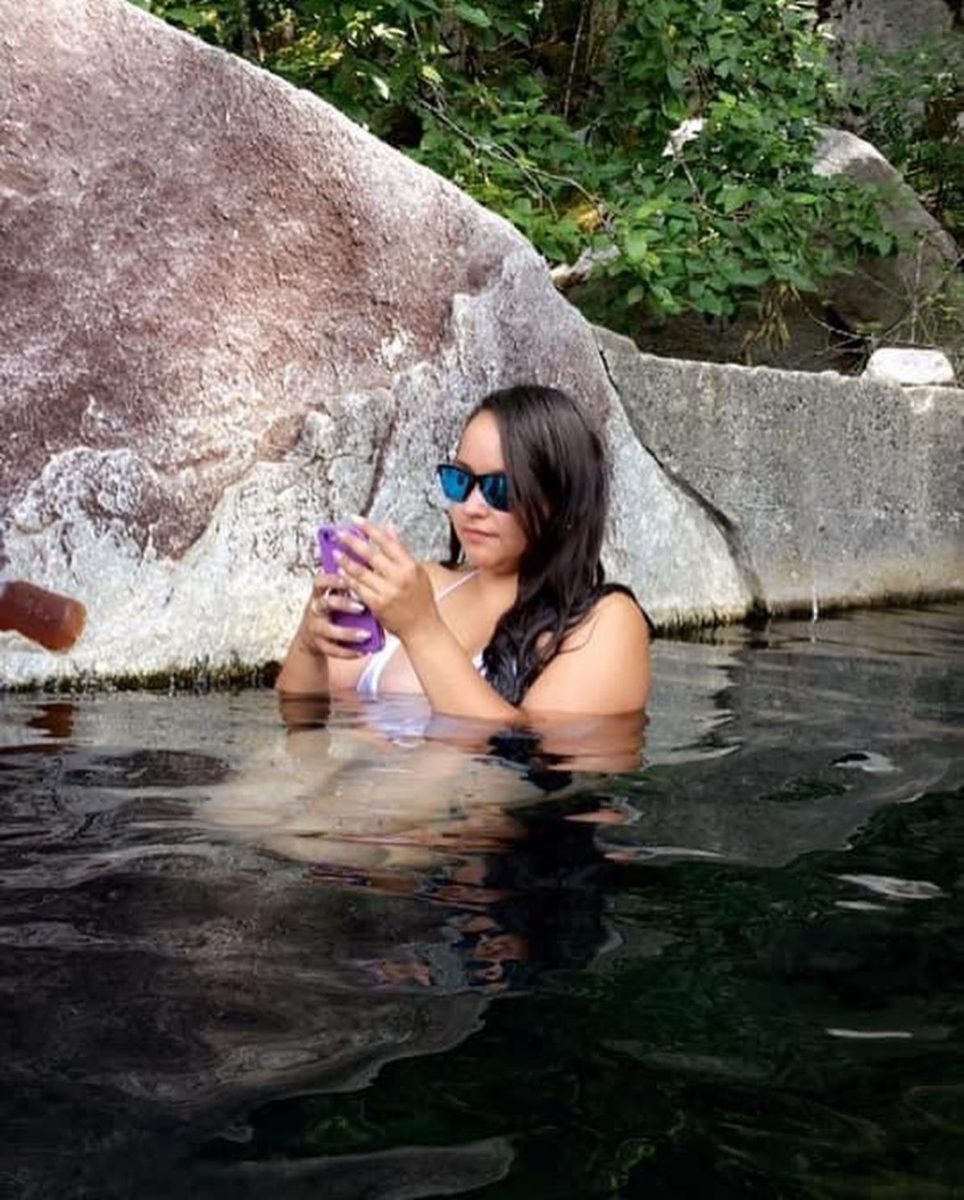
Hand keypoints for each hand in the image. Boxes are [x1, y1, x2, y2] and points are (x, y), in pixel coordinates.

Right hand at [297, 571, 372, 659]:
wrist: (309, 637)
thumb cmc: (328, 612)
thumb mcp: (332, 597)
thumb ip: (346, 589)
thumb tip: (371, 579)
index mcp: (318, 595)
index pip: (320, 581)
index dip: (332, 579)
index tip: (348, 578)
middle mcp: (314, 610)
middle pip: (326, 603)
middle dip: (344, 604)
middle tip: (361, 607)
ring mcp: (315, 628)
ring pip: (329, 630)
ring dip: (348, 633)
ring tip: (366, 635)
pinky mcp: (318, 645)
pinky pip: (333, 649)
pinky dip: (349, 652)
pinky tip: (363, 651)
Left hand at [335, 518, 438, 639]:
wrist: (422, 628)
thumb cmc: (421, 600)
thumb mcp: (417, 571)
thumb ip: (401, 549)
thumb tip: (390, 527)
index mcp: (410, 566)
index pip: (387, 541)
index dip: (370, 528)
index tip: (356, 520)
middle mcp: (400, 577)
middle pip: (371, 554)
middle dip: (352, 542)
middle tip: (340, 534)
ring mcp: (388, 591)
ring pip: (361, 571)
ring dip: (346, 560)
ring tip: (335, 552)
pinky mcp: (378, 605)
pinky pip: (359, 589)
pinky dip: (349, 579)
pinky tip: (341, 573)